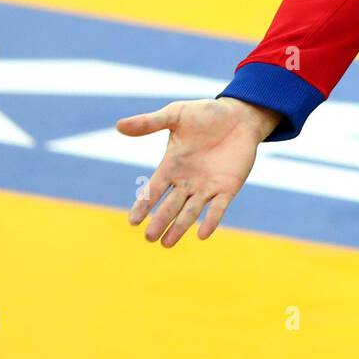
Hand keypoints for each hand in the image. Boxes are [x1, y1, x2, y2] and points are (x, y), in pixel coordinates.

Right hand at [118, 97, 278, 245]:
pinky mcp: (228, 187)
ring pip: (190, 211)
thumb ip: (149, 123)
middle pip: (169, 206)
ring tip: (166, 244)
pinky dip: (211, 220)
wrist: (239, 115)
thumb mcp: (176, 114)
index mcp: (171, 166)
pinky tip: (203, 234)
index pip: (153, 190)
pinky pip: (218, 208)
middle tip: (149, 238)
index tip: (132, 221)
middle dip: (160, 221)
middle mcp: (187, 181)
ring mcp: (207, 186)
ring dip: (179, 227)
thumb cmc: (206, 114)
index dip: (143, 205)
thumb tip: (119, 126)